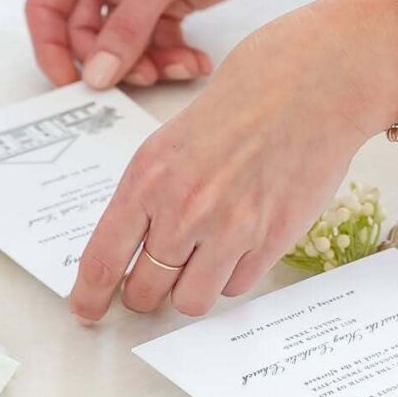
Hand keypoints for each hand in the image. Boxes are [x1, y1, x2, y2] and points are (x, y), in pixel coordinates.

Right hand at [26, 0, 302, 91]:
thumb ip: (127, 28)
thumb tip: (95, 74)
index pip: (48, 3)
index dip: (51, 46)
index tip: (68, 84)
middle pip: (86, 31)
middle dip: (110, 59)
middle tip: (138, 78)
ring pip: (124, 42)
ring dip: (146, 63)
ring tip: (175, 69)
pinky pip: (159, 41)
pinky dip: (173, 57)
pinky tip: (196, 62)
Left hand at [68, 0, 390, 322]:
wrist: (310, 85)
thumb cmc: (244, 100)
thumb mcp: (172, 140)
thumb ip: (150, 193)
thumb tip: (135, 245)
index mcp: (147, 178)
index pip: (103, 259)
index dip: (90, 295)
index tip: (86, 310)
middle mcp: (182, 209)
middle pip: (144, 291)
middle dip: (145, 293)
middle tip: (154, 282)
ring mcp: (228, 229)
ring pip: (191, 301)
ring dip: (191, 289)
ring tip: (201, 262)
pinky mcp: (270, 241)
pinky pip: (236, 288)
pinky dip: (232, 276)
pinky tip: (240, 244)